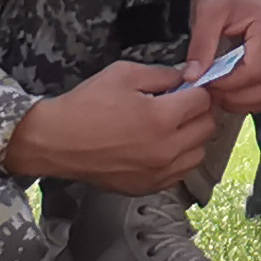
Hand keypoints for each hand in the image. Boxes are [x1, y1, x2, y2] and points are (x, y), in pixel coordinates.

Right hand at [5, 59, 218, 193]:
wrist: (54, 141)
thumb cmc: (85, 105)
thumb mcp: (124, 74)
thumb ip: (163, 74)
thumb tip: (187, 77)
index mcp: (162, 118)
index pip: (204, 101)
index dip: (196, 90)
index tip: (185, 89)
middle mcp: (165, 149)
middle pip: (207, 127)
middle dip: (197, 112)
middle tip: (178, 106)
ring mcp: (157, 171)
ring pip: (199, 152)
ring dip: (191, 137)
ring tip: (170, 127)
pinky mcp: (147, 186)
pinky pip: (180, 172)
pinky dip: (178, 159)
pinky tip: (160, 147)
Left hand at [183, 0, 260, 112]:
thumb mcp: (207, 10)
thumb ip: (201, 45)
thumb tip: (192, 78)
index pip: (253, 72)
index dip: (226, 85)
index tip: (201, 83)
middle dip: (236, 99)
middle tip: (209, 93)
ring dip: (244, 101)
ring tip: (217, 92)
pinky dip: (250, 95)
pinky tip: (228, 87)